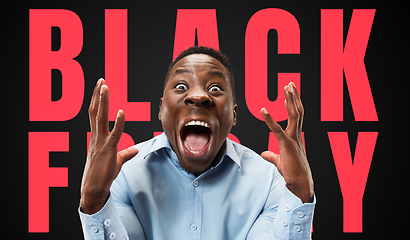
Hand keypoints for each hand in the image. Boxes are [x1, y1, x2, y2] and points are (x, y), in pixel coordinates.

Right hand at [80, 79, 138, 213]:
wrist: (94, 189)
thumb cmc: (103, 175)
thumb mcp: (116, 161)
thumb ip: (125, 153)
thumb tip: (135, 148)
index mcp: (96, 137)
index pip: (95, 114)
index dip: (97, 100)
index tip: (100, 87)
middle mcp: (96, 137)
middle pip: (95, 112)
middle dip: (99, 95)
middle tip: (101, 80)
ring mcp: (100, 143)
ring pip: (100, 118)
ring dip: (104, 101)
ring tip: (105, 87)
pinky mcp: (108, 150)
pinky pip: (114, 134)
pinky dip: (118, 123)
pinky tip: (121, 111)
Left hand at [261, 82, 313, 202]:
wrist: (299, 183)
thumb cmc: (292, 172)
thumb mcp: (279, 160)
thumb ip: (272, 155)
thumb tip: (264, 153)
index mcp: (296, 137)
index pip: (296, 116)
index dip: (293, 103)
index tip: (289, 93)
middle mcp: (297, 135)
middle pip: (297, 111)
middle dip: (294, 96)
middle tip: (290, 83)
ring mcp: (293, 138)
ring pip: (293, 115)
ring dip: (290, 100)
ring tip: (287, 87)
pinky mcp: (286, 144)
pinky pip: (277, 129)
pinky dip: (269, 119)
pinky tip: (263, 110)